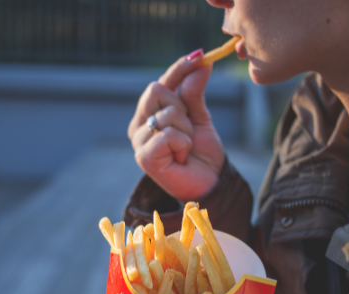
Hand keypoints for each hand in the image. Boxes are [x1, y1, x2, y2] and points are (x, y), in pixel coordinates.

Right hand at [127, 52, 224, 201]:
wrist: (210, 183)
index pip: (160, 82)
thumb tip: (201, 62)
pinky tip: (181, 158)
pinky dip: (183, 144)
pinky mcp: (144, 157)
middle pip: (156, 90)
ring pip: (167, 113)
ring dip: (186, 130)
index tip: (200, 55)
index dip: (178, 68)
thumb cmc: (201, 153)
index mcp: (148, 114)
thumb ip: (194, 92)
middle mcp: (138, 125)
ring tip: (186, 148)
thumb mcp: (200, 117)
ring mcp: (138, 142)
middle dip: (182, 107)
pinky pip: (168, 134)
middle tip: (189, 130)